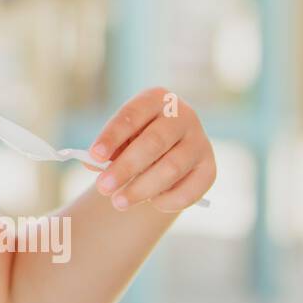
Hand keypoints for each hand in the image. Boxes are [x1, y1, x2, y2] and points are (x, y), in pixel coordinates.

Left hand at [85, 86, 215, 212]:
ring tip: (118, 202)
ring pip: (172, 167)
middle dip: (126, 167)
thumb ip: (106, 150)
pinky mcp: (209, 168)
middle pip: (154, 142)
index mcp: (156, 99)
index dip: (112, 136)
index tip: (94, 155)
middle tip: (102, 188)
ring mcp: (200, 141)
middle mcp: (183, 116)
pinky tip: (151, 203)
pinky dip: (167, 200)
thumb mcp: (119, 138)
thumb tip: (93, 163)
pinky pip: (189, 189)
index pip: (132, 115)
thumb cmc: (135, 140)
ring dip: (142, 188)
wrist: (167, 152)